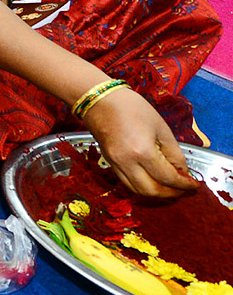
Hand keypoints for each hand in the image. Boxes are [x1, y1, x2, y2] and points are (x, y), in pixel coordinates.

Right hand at [83, 88, 197, 197]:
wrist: (99, 101)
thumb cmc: (132, 107)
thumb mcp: (160, 127)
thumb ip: (173, 152)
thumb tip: (182, 171)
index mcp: (142, 152)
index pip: (168, 178)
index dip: (184, 185)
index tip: (195, 185)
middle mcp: (127, 163)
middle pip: (152, 190)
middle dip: (172, 193)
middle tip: (184, 189)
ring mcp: (115, 165)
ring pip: (138, 191)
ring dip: (156, 193)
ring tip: (170, 188)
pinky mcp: (110, 163)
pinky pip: (128, 183)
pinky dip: (142, 187)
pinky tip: (152, 180)